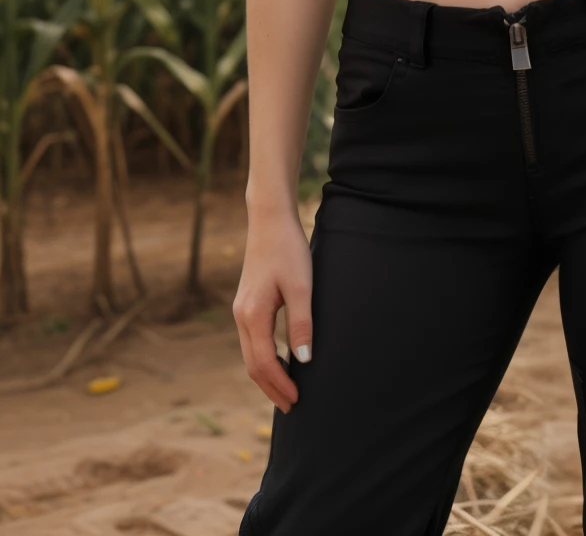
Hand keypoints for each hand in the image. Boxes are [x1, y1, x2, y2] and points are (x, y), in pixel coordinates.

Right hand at [233, 208, 313, 411]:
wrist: (269, 220)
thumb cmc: (288, 250)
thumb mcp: (302, 286)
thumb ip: (301, 323)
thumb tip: (303, 361)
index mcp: (253, 315)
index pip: (264, 363)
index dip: (280, 385)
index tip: (297, 401)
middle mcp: (241, 316)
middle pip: (253, 365)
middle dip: (271, 388)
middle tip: (291, 407)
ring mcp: (241, 309)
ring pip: (250, 354)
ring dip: (266, 375)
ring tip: (286, 391)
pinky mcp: (246, 303)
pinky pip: (252, 341)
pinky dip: (263, 358)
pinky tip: (280, 361)